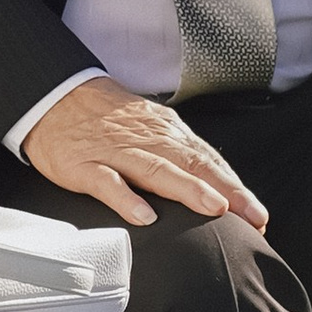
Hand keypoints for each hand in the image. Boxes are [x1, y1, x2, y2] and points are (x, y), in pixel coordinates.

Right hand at [21, 78, 268, 231]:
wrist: (53, 96)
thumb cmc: (104, 118)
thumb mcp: (148, 128)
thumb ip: (178, 154)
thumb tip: (216, 184)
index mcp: (164, 132)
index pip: (206, 160)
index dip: (235, 186)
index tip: (257, 214)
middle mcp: (146, 140)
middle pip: (191, 165)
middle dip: (226, 190)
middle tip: (252, 215)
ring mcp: (115, 152)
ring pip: (156, 170)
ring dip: (187, 189)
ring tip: (214, 208)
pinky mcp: (84, 165)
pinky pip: (107, 183)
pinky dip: (125, 198)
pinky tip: (143, 215)